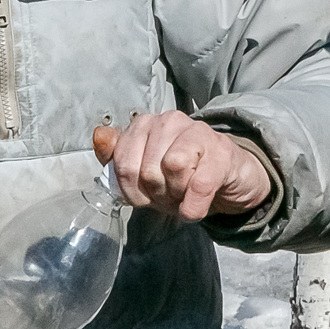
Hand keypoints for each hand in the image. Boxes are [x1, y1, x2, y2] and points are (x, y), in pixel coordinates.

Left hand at [92, 116, 271, 221]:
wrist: (229, 180)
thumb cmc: (182, 177)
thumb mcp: (144, 173)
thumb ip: (116, 156)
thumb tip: (100, 135)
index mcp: (146, 124)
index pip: (122, 164)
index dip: (131, 191)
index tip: (146, 195)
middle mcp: (171, 121)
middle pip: (145, 169)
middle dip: (155, 194)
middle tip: (170, 195)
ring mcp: (199, 132)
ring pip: (172, 168)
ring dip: (176, 195)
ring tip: (184, 195)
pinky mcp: (223, 152)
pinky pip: (200, 184)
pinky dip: (194, 206)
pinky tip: (196, 207)